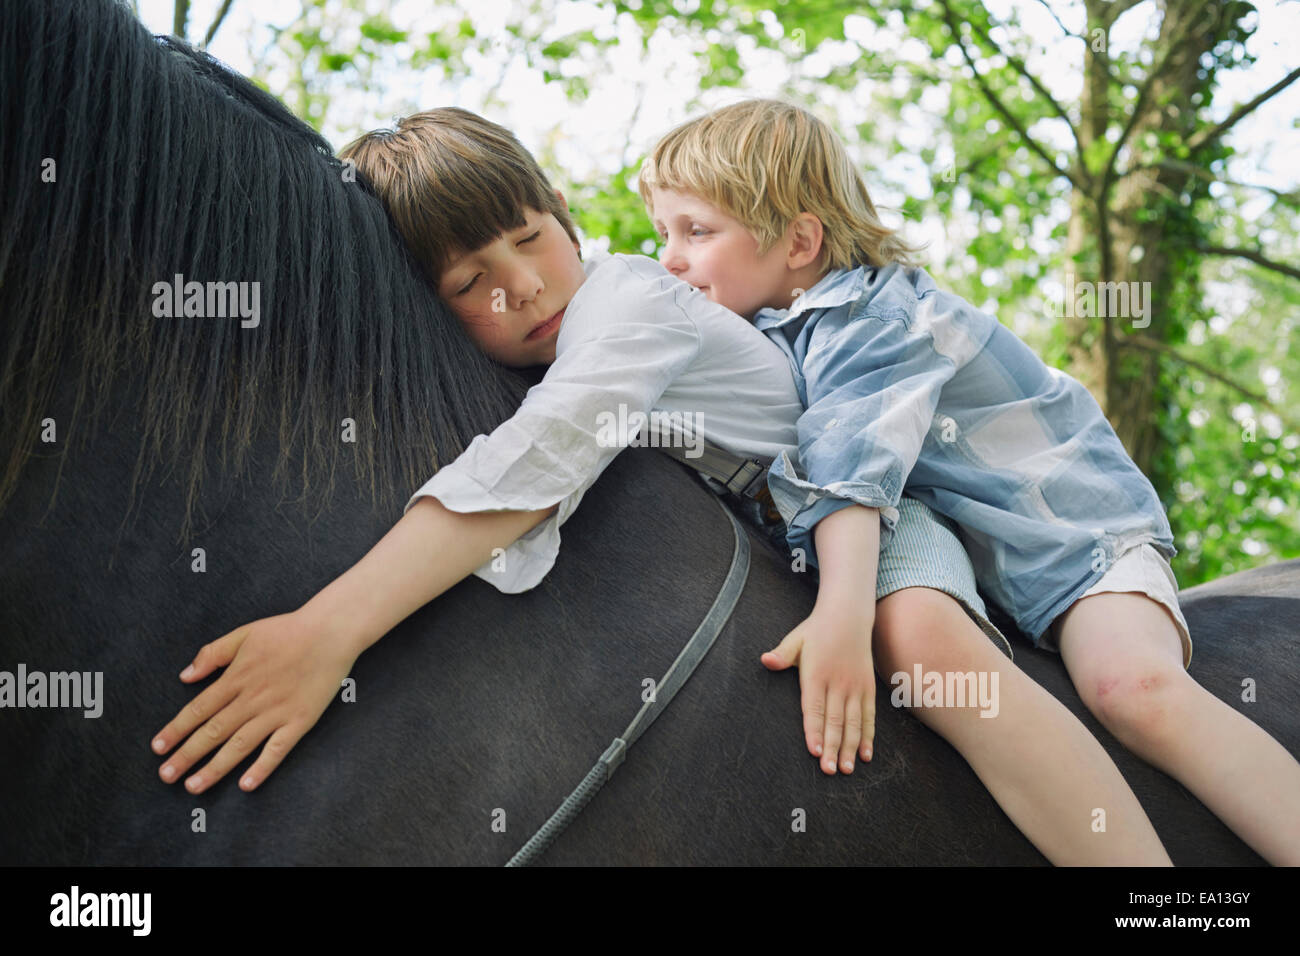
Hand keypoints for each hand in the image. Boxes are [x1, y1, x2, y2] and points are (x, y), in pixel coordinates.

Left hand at [150, 610, 359, 793]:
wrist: (330, 632)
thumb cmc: (288, 630)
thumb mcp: (245, 633)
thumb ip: (213, 653)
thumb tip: (186, 676)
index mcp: (236, 677)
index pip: (198, 709)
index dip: (176, 729)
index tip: (158, 748)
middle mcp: (252, 698)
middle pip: (213, 732)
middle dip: (186, 756)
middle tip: (166, 776)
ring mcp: (276, 712)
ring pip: (239, 745)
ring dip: (214, 768)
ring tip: (194, 786)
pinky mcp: (300, 721)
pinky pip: (278, 749)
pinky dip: (262, 768)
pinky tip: (246, 785)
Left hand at [761, 608, 875, 774]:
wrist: (848, 616)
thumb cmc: (816, 631)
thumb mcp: (795, 640)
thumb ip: (782, 654)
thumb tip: (766, 660)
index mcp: (817, 674)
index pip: (814, 707)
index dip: (814, 730)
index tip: (815, 751)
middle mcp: (838, 683)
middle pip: (835, 720)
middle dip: (833, 747)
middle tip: (830, 770)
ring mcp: (855, 687)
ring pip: (853, 722)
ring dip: (851, 747)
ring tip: (847, 768)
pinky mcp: (868, 688)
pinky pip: (869, 716)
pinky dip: (868, 736)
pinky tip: (866, 755)